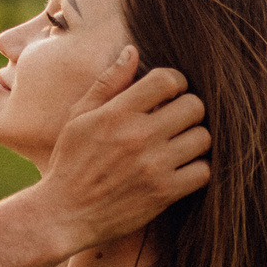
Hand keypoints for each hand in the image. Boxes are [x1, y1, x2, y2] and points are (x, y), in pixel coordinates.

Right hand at [32, 49, 210, 255]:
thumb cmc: (70, 162)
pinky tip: (183, 168)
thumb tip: (133, 51)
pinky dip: (198, 169)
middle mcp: (138, 136)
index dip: (175, 82)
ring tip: (181, 144)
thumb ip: (108, 83)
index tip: (169, 93)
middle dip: (189, 109)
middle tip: (178, 120)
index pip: (168, 80)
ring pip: (203, 138)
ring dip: (195, 139)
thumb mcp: (78, 117)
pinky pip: (203, 172)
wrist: (63, 215)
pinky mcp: (164, 193)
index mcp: (117, 113)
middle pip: (194, 106)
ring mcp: (154, 166)